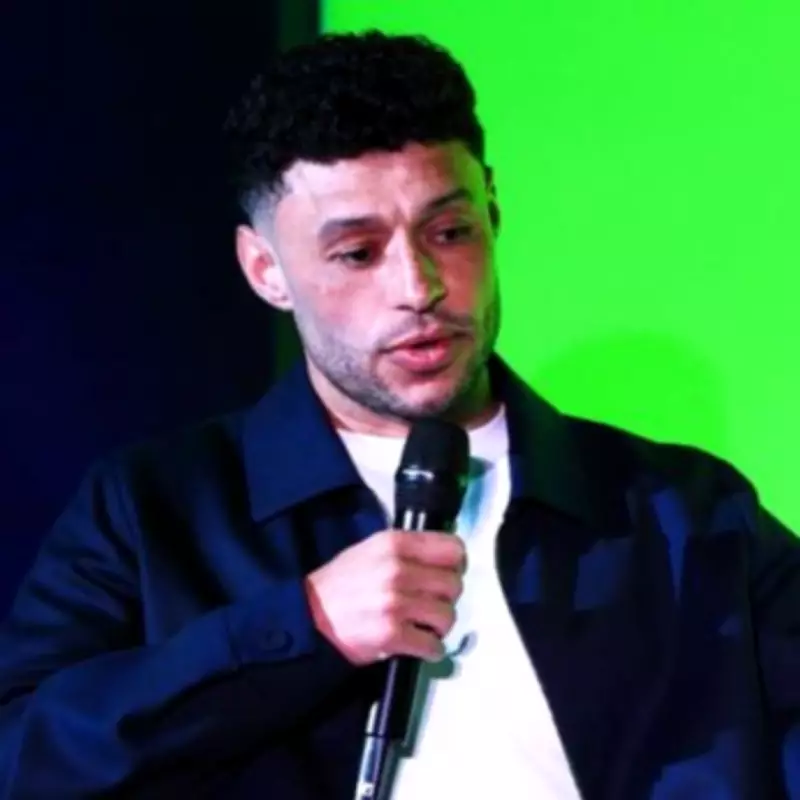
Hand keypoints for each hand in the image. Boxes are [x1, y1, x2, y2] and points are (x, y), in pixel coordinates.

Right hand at [304, 530, 464, 666]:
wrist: (309, 616)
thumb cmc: (341, 583)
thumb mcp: (371, 549)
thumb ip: (408, 549)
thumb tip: (445, 558)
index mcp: (394, 543)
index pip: (453, 549)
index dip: (455, 564)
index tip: (447, 573)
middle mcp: (398, 569)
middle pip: (454, 584)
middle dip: (445, 598)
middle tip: (430, 603)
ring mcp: (396, 603)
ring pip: (448, 615)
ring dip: (438, 625)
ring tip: (422, 625)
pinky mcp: (392, 634)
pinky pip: (433, 645)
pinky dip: (430, 649)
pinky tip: (418, 644)